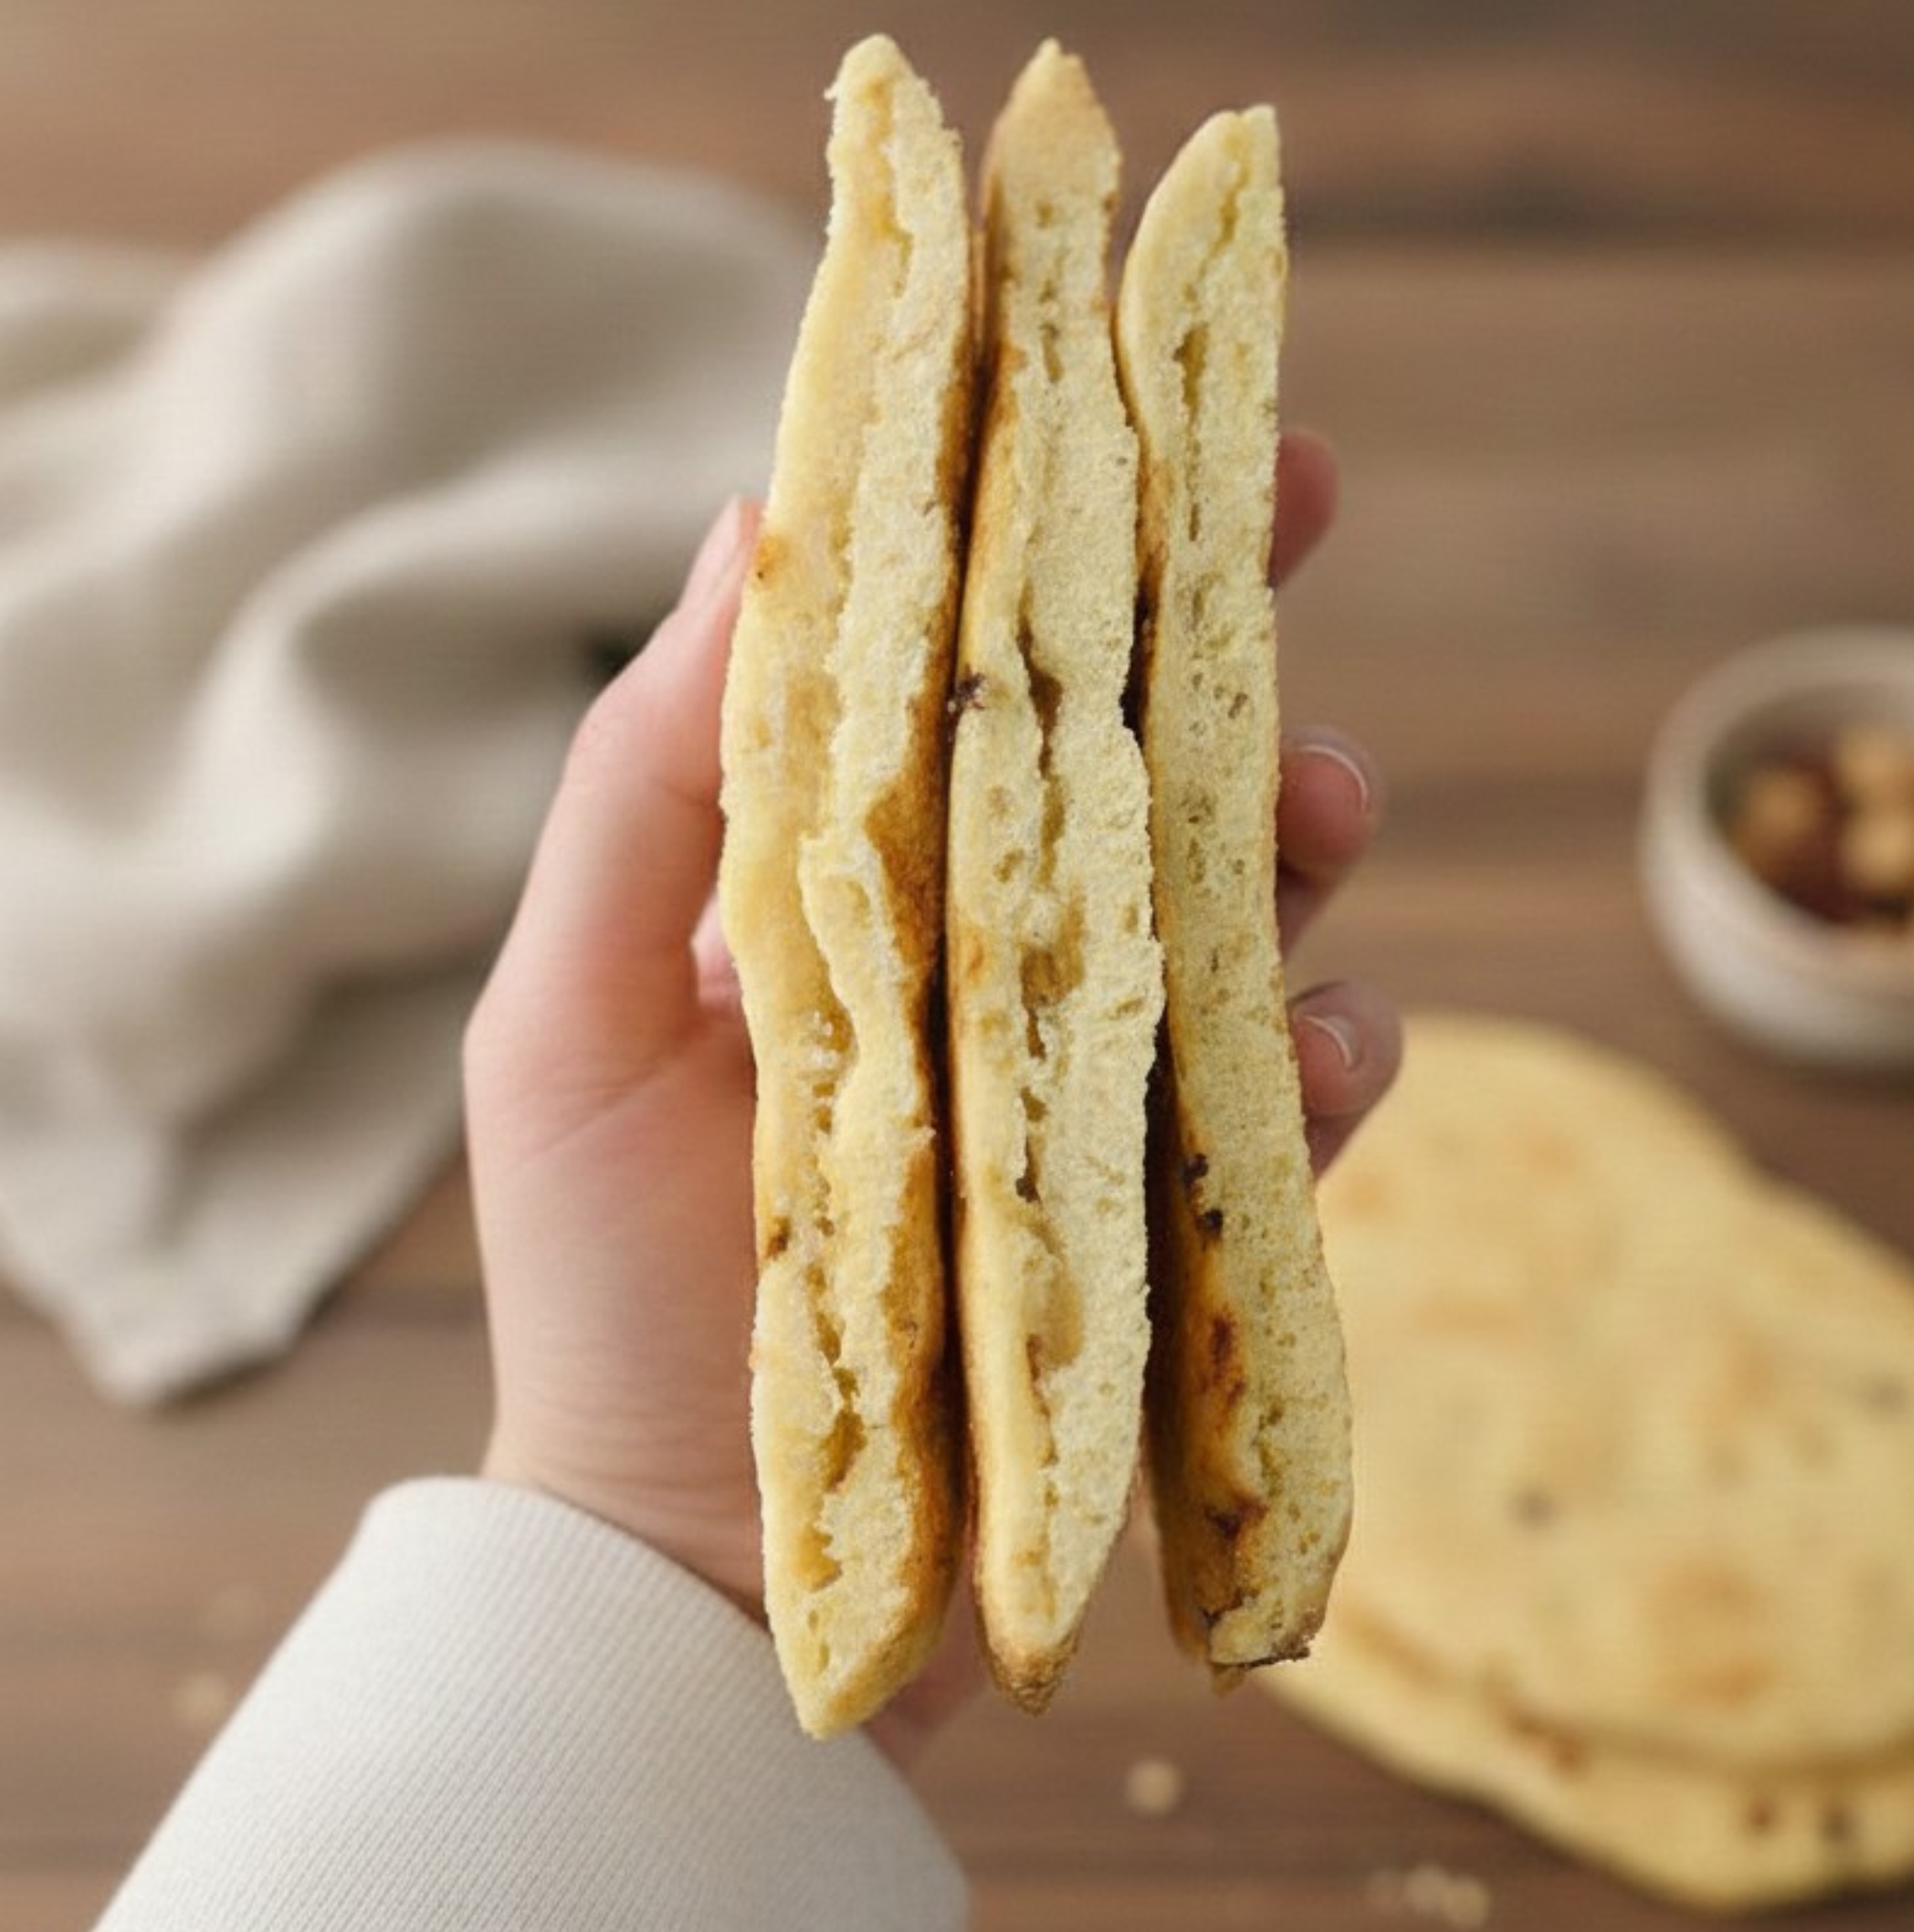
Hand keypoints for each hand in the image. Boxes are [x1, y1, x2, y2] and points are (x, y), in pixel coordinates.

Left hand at [464, 433, 1397, 1754]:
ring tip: (1328, 798)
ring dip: (1302, 820)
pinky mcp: (1170, 1211)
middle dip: (1213, 602)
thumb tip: (749, 517)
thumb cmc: (605, 1288)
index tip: (1112, 365)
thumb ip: (647, 783)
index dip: (1036, 508)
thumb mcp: (565, 1018)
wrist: (696, 1566)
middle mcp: (976, 949)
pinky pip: (1288, 1103)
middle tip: (1298, 485)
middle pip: (1123, 736)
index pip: (951, 651)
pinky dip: (1330, 1061)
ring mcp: (1086, 1077)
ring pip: (1239, 898)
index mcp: (835, 875)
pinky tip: (1327, 1046)